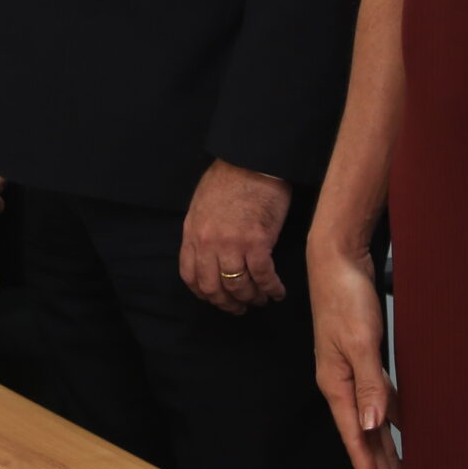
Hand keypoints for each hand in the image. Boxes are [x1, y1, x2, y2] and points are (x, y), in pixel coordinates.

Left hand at [179, 158, 291, 312]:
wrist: (252, 160)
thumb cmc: (229, 178)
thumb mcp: (201, 205)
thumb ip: (201, 231)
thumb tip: (208, 253)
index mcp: (193, 233)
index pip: (190, 276)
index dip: (204, 293)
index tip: (216, 299)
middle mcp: (208, 243)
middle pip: (214, 288)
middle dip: (228, 303)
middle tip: (240, 308)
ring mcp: (232, 244)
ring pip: (239, 286)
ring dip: (251, 298)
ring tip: (261, 300)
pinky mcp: (258, 242)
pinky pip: (263, 276)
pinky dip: (271, 288)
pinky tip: (277, 292)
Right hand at [309, 233, 400, 468]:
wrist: (336, 259)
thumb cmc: (345, 296)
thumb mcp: (360, 341)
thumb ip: (369, 384)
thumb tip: (373, 425)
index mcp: (336, 383)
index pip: (355, 438)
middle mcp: (342, 382)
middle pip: (362, 436)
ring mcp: (351, 370)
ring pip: (370, 421)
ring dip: (382, 451)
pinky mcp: (361, 357)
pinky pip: (375, 399)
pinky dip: (387, 421)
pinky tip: (399, 431)